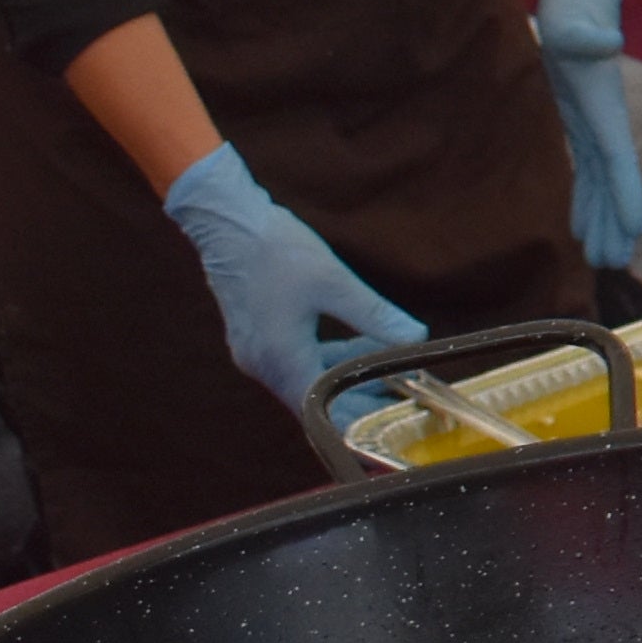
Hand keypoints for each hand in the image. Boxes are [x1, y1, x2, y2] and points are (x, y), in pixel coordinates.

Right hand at [159, 143, 423, 431]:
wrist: (226, 222)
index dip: (357, 418)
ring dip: (342, 378)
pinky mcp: (255, 339)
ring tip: (386, 373)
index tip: (389, 419)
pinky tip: (357, 345)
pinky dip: (325, 360)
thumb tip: (415, 337)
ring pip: (305, 381)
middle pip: (314, 401)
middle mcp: (262, 365)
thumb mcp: (334, 281)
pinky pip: (294, 363)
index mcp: (280, 358)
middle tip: (397, 397)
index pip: (322, 410)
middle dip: (355, 401)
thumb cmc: (275, 249)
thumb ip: (375, 315)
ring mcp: (255, 353)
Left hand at [534, 0, 641, 274]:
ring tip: (599, 254)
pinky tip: (577, 219)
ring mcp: (588, 118)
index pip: (619, 157)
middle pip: (612, 179)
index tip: (634, 232)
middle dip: (615, 220)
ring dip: (600, 214)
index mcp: (603, 102)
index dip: (626, 194)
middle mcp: (601, 117)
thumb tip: (599, 42)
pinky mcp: (573, 114)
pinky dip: (583, 195)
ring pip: (597, 178)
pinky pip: (581, 164)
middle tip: (611, 262)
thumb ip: (586, 28)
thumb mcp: (576, 12)